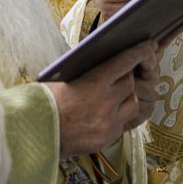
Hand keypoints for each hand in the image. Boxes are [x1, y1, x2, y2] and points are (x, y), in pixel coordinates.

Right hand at [46, 41, 159, 157]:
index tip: (149, 45)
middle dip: (127, 77)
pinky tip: (105, 114)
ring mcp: (109, 122)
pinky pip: (122, 123)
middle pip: (130, 83)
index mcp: (94, 82)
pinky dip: (118, 116)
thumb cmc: (42, 103)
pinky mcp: (108, 138)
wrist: (33, 135)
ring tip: (113, 96)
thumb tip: (105, 64)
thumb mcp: (62, 79)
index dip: (140, 52)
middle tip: (120, 74)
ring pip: (132, 104)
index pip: (126, 61)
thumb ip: (88, 73)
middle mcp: (106, 102)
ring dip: (126, 97)